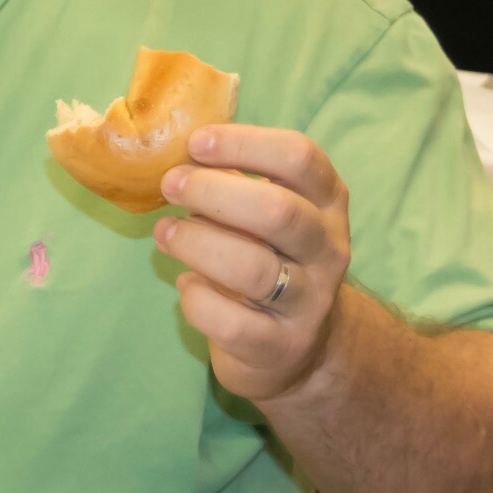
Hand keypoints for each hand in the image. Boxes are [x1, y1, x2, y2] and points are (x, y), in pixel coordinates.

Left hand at [152, 124, 352, 404]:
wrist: (298, 349)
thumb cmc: (269, 259)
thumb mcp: (266, 214)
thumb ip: (233, 182)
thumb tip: (179, 155)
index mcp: (326, 203)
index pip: (300, 158)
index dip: (245, 144)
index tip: (195, 144)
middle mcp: (328, 249)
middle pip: (277, 210)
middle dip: (212, 192)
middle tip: (170, 185)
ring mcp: (309, 302)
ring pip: (252, 267)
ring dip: (195, 242)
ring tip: (165, 232)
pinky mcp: (279, 346)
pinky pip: (229, 320)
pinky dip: (196, 298)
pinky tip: (187, 285)